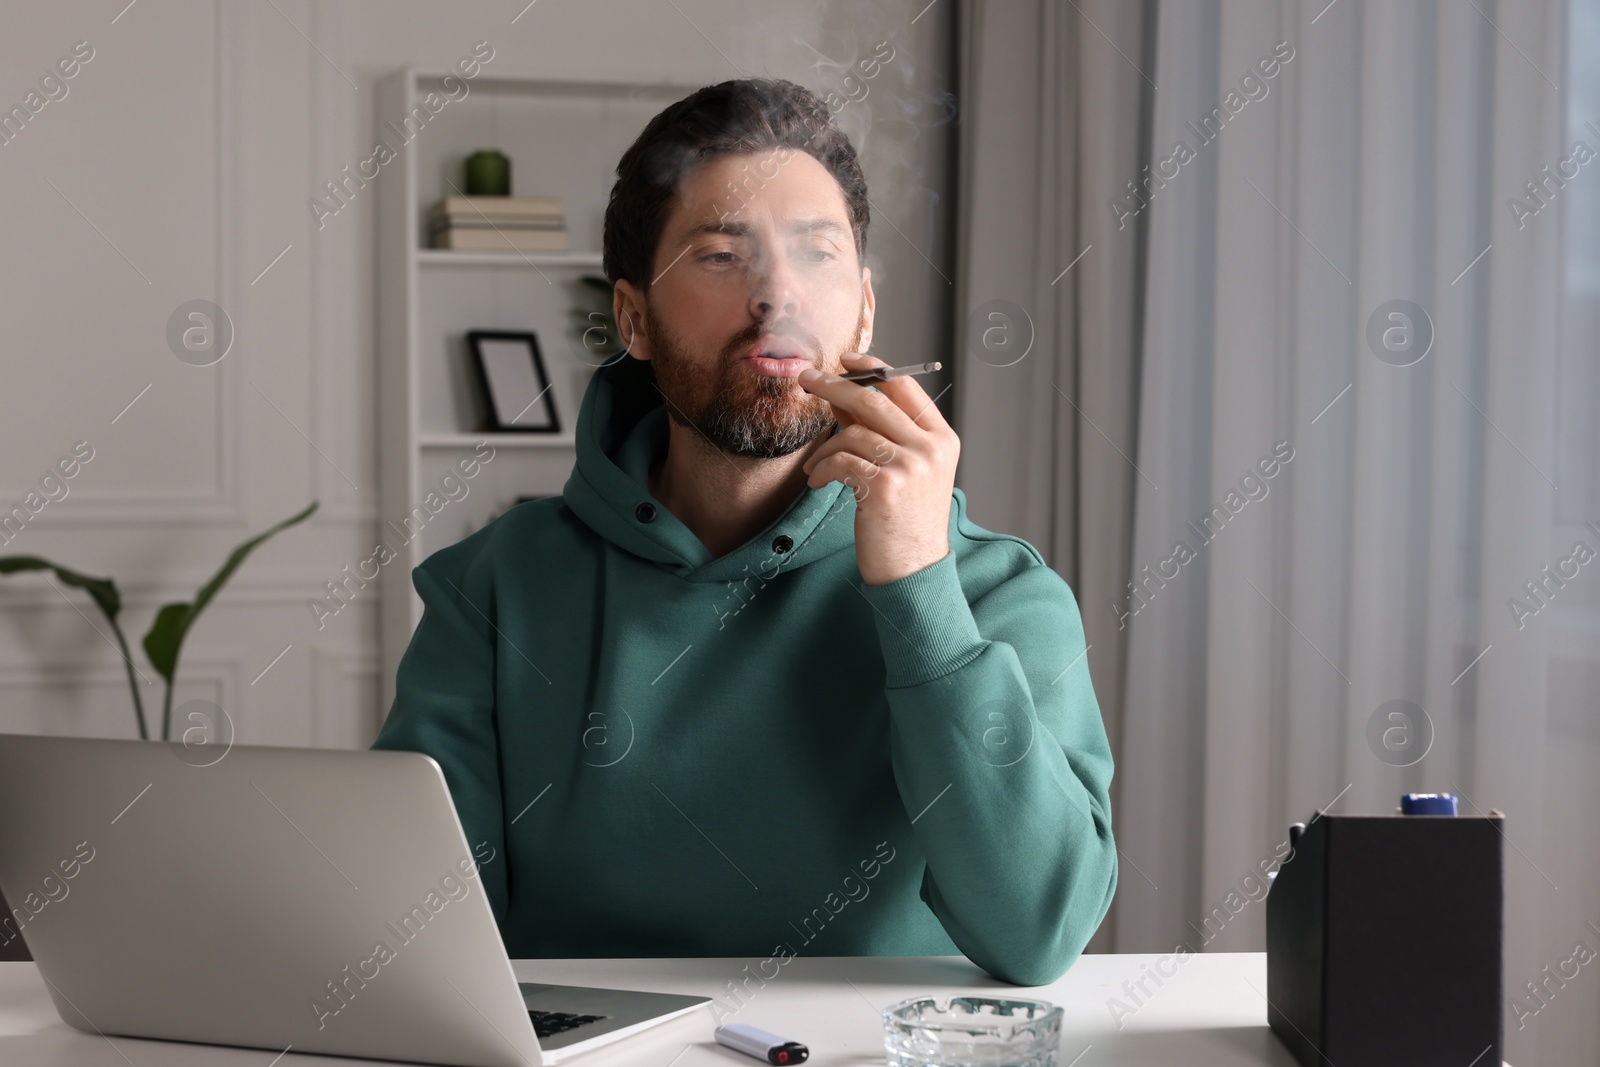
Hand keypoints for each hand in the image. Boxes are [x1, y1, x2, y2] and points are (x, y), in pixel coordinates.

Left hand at [798, 352, 958, 584]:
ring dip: (825, 447)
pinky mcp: (885, 487)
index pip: (905, 386)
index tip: (845, 361)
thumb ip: (879, 432)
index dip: (872, 367)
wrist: (914, 571)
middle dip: (834, 386)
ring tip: (816, 468)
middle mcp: (931, 448)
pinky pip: (840, 461)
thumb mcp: (903, 471)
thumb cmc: (905, 522)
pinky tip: (819, 482)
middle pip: (874, 399)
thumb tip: (842, 397)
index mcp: (942, 439)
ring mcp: (911, 467)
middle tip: (806, 379)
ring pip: (852, 432)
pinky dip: (822, 470)